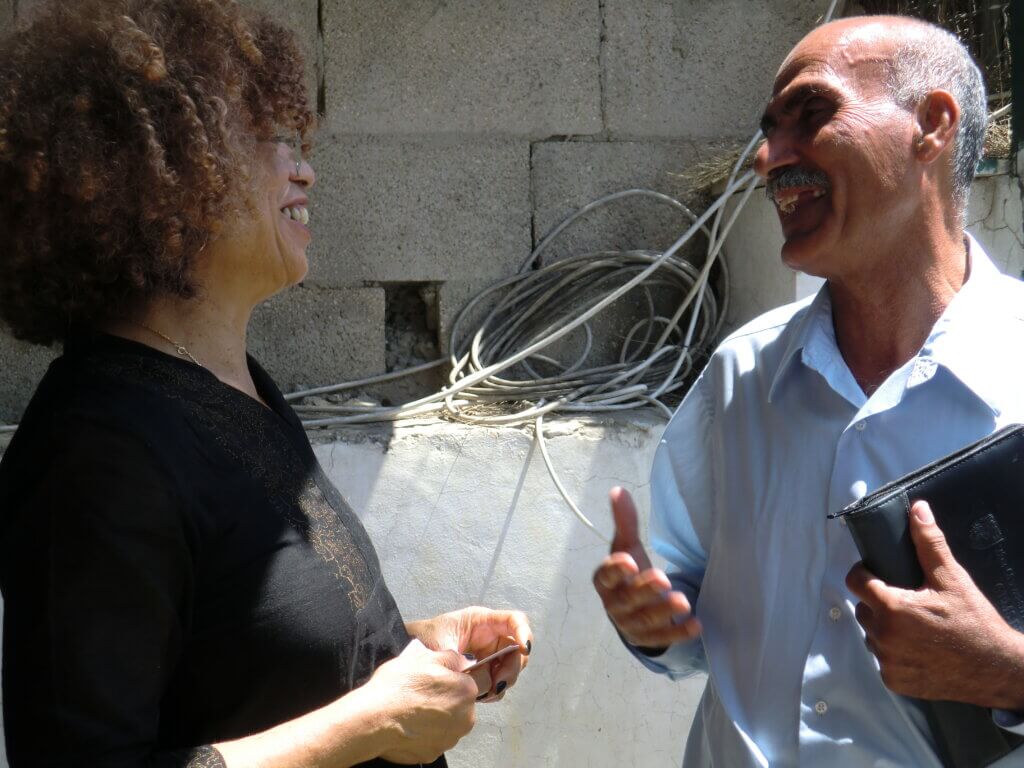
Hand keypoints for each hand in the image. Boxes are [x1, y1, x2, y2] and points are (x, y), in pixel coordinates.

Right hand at [356, 643, 478, 764]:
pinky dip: (424, 734)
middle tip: (420, 694)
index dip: (448, 679)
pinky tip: (409, 725)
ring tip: (412, 709)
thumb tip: (460, 661)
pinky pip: (432, 739)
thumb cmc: (398, 687)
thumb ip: (450, 658)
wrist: (374, 718)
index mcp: (466, 691)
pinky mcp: (433, 753)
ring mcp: (449, 739)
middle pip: (459, 705)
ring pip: (447, 724)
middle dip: (444, 699)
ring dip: (435, 718)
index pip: (466, 681)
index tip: (433, 680)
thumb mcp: (425, 657)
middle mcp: (465, 718)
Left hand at [406, 607, 531, 701]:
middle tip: (498, 683)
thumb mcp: (441, 644)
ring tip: (487, 692)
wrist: (409, 650)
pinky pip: (499, 680)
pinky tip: (481, 695)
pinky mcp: (485, 670)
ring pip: (511, 666)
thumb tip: (477, 673)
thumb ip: (460, 657)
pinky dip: (495, 690)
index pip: (514, 620)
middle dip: (513, 667)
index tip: (525, 649)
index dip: (524, 632)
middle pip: (518, 648)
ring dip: (504, 681)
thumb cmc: (424, 639)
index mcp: (482, 621)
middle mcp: (490, 636)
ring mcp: (489, 653)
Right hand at [592, 487, 700, 650]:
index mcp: (605, 581)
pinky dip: (679, 633)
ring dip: (664, 612)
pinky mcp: (649, 639)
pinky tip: (696, 624)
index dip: (615, 570)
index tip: (629, 561)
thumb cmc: (629, 573)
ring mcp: (631, 624)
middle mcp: (614, 605)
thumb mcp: (626, 547)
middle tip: (662, 579)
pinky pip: (663, 638)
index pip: (605, 577)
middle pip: (627, 599)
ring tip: (683, 602)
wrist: (632, 610)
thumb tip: (618, 491)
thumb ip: (624, 522)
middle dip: (644, 590)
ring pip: (646, 620)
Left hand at [847, 500, 1023, 708]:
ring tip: (913, 625)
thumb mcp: (952, 578)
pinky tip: (916, 648)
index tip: (877, 574)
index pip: (855, 581)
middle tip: (905, 600)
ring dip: (884, 628)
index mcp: (892, 608)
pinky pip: (882, 660)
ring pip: (871, 635)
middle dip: (878, 602)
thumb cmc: (975, 621)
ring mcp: (888, 661)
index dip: (864, 574)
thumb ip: (929, 543)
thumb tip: (917, 509)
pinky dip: (894, 653)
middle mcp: (883, 636)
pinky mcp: (894, 681)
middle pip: (863, 609)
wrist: (998, 668)